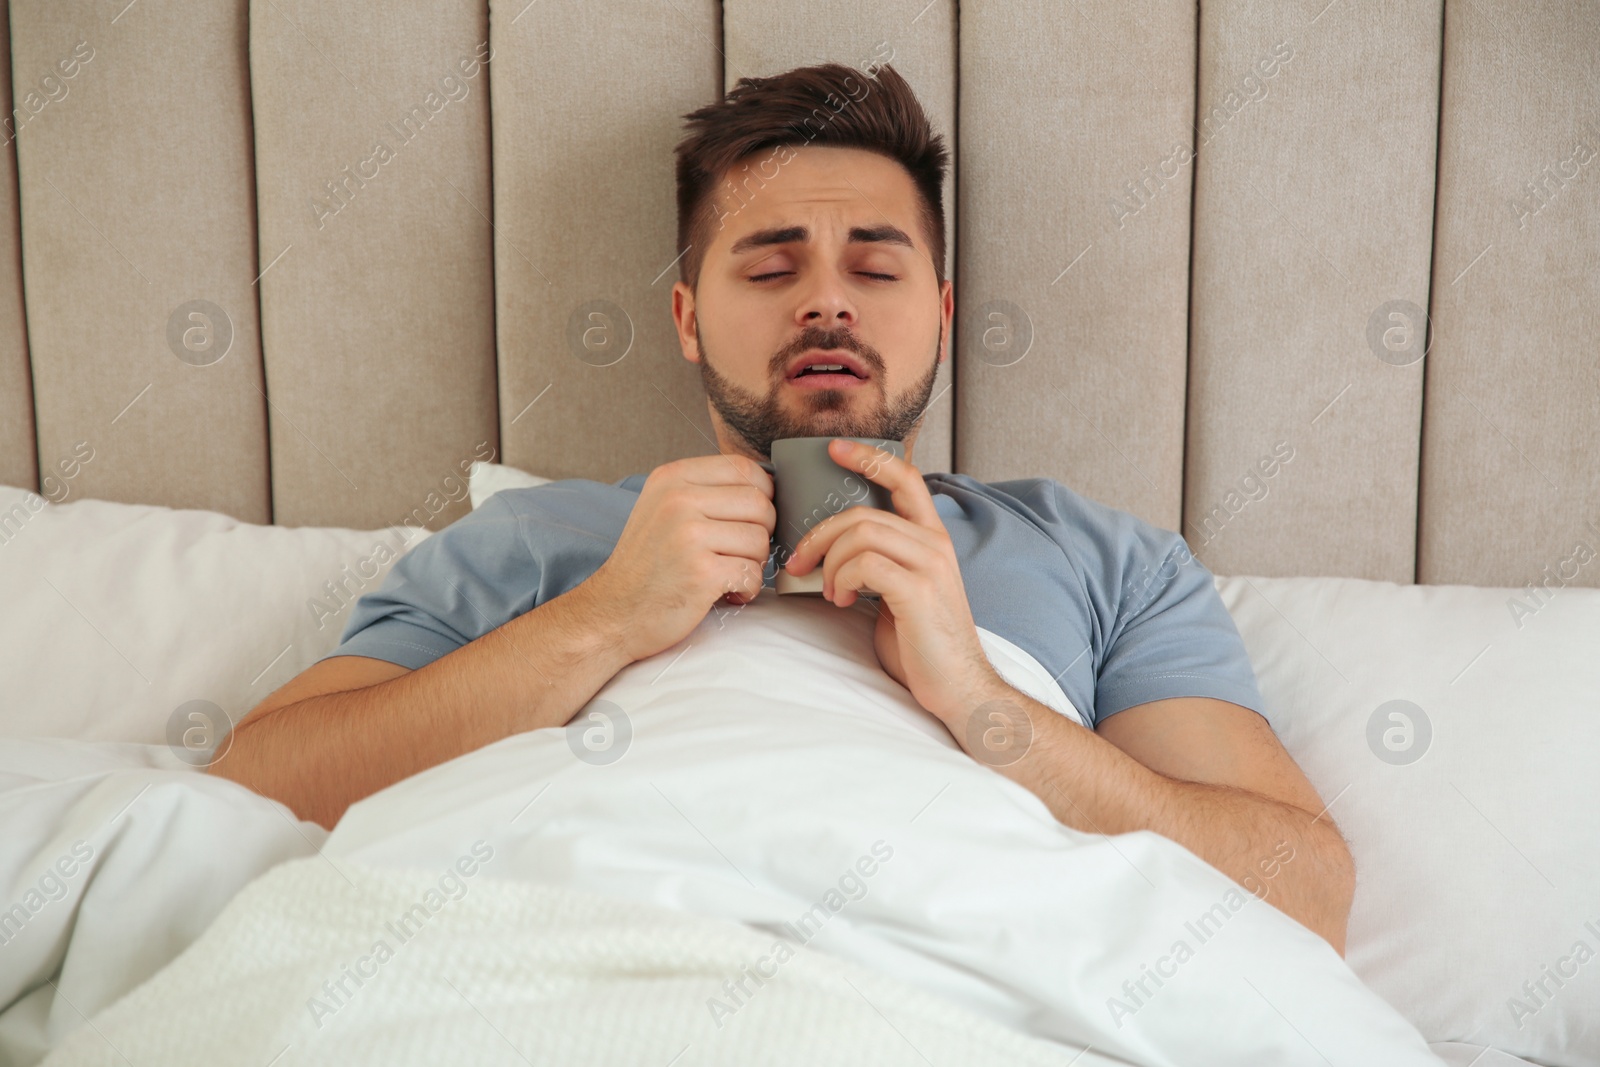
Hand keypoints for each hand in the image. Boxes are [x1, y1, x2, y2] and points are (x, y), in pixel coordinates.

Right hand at [579, 454, 773, 663]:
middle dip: (761, 533)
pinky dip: (747, 589)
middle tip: (740, 553)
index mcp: (672, 478)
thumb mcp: (663, 509)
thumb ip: (705, 491)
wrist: (613, 613)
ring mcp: (688, 535)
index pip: (742, 467)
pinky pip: (751, 573)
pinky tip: (727, 593)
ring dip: (754, 564)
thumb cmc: (647, 565)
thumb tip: (764, 486)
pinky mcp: (701, 572)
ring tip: (728, 574)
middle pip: (759, 503)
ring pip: (759, 540)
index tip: (752, 517)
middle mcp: (678, 499)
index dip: (762, 492)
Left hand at [782, 439, 1004, 726]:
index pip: (905, 477)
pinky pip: (865, 564)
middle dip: (820, 534)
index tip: (834, 449)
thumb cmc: (923, 645)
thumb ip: (879, 563)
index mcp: (931, 539)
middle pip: (863, 512)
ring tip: (830, 591)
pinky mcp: (919, 591)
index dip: (869, 457)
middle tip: (800, 562)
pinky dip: (842, 579)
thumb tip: (831, 552)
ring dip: (831, 561)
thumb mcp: (901, 592)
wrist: (959, 687)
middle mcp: (935, 544)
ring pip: (861, 533)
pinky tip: (842, 600)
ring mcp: (930, 566)